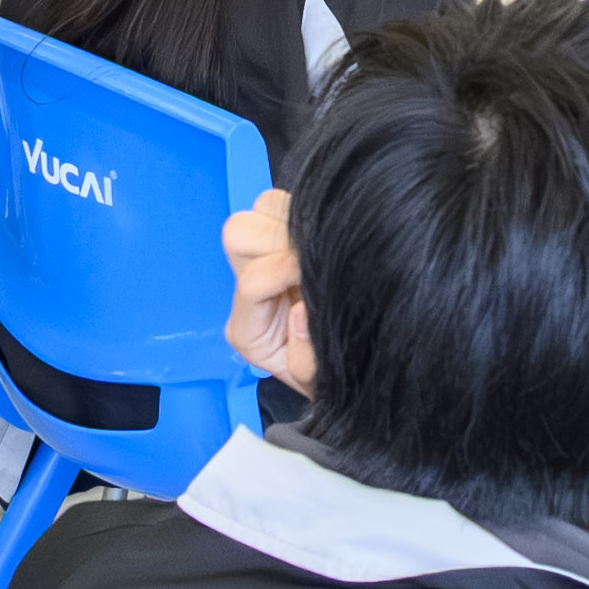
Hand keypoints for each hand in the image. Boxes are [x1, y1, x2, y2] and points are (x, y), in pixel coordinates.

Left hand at [219, 189, 314, 391]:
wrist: (349, 376)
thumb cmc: (332, 378)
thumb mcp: (319, 383)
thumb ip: (306, 360)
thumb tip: (300, 311)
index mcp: (250, 330)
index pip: (253, 281)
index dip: (285, 271)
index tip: (318, 278)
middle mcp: (249, 288)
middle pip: (240, 233)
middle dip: (279, 240)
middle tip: (313, 258)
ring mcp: (266, 260)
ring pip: (261, 208)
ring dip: (291, 223)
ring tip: (319, 249)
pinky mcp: (287, 239)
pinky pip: (287, 205)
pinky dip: (305, 215)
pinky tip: (326, 238)